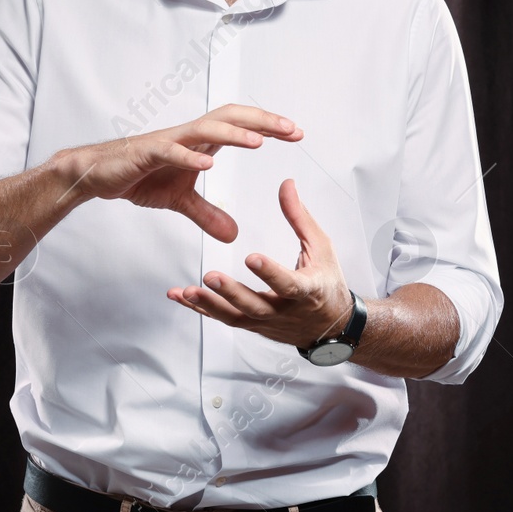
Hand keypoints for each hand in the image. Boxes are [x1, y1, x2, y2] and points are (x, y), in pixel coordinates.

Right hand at [57, 104, 303, 242]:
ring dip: (233, 134)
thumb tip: (233, 233)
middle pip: (231, 118)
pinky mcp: (147, 153)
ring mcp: (168, 141)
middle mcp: (187, 136)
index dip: (267, 127)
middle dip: (262, 122)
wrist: (97, 175)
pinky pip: (171, 151)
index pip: (240, 126)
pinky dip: (190, 155)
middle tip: (292, 129)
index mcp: (198, 142)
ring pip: (205, 129)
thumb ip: (207, 214)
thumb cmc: (138, 177)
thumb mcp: (180, 201)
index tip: (296, 133)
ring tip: (259, 141)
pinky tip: (208, 162)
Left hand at [167, 178, 353, 346]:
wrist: (331, 327)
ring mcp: (266, 322)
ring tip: (187, 291)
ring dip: (209, 305)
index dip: (270, 273)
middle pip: (254, 306)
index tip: (252, 258)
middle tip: (210, 277)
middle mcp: (284, 311)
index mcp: (306, 291)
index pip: (288, 284)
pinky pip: (224, 319)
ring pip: (235, 317)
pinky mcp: (252, 326)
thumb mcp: (321, 248)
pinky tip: (181, 297)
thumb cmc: (327, 284)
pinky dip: (201, 309)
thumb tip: (286, 185)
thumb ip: (300, 217)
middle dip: (231, 293)